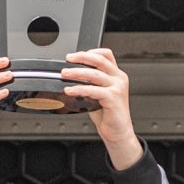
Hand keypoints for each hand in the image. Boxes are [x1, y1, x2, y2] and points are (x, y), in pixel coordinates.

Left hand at [62, 49, 141, 169]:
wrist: (117, 131)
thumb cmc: (108, 114)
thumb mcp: (98, 93)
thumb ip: (90, 82)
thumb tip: (72, 74)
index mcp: (117, 75)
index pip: (106, 55)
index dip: (91, 51)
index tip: (76, 55)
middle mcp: (119, 79)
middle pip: (100, 60)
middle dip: (81, 57)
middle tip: (68, 59)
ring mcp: (117, 88)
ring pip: (94, 74)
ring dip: (76, 73)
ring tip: (64, 74)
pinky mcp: (113, 98)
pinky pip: (93, 89)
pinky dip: (79, 89)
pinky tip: (70, 90)